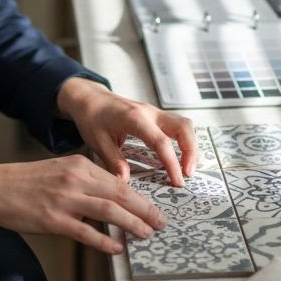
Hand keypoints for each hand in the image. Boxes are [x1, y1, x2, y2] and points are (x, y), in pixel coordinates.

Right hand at [0, 156, 168, 253]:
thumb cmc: (25, 182)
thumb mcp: (59, 171)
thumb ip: (85, 181)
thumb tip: (111, 196)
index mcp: (79, 166)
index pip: (118, 182)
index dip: (140, 196)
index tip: (154, 206)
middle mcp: (75, 180)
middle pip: (121, 195)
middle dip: (145, 210)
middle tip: (161, 222)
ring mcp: (65, 201)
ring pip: (109, 211)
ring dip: (133, 224)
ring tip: (147, 234)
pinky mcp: (54, 221)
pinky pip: (86, 232)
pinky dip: (105, 241)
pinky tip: (117, 248)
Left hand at [55, 77, 196, 186]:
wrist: (89, 98)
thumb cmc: (91, 117)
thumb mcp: (97, 141)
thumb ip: (112, 161)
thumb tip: (125, 182)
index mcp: (135, 118)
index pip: (161, 142)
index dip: (172, 163)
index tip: (177, 182)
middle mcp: (149, 113)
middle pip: (183, 127)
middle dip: (191, 151)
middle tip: (188, 175)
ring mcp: (155, 113)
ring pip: (184, 125)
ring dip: (190, 146)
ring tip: (187, 169)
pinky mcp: (156, 116)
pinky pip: (177, 126)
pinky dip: (184, 141)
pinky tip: (181, 157)